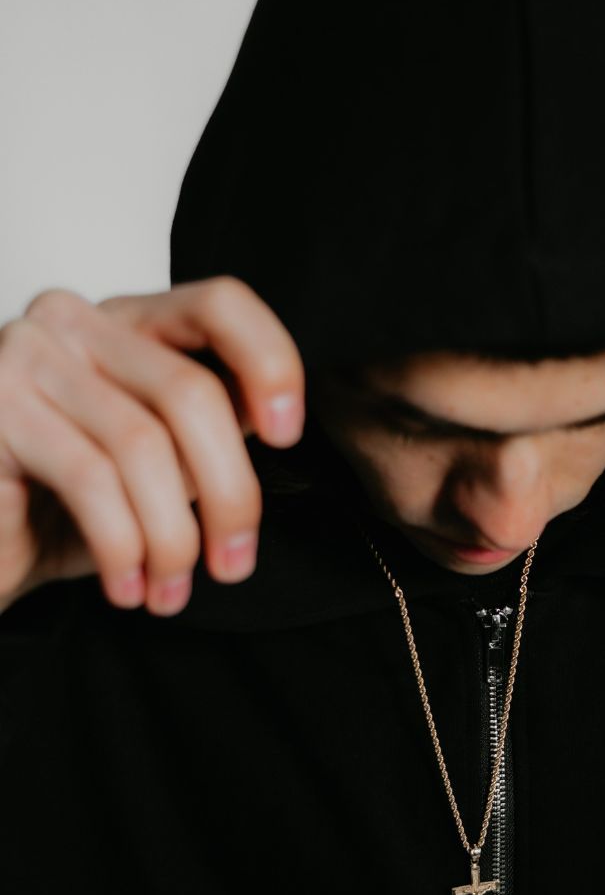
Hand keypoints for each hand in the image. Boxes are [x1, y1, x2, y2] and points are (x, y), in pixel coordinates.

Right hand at [0, 276, 304, 616]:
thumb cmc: (71, 506)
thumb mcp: (166, 465)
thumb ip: (217, 429)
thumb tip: (277, 420)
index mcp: (130, 322)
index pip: (220, 305)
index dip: (270, 361)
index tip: (287, 436)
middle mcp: (75, 323)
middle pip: (191, 391)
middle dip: (229, 492)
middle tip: (234, 562)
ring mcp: (25, 357)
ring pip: (144, 444)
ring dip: (172, 535)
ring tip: (172, 589)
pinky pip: (88, 478)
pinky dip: (123, 544)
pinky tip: (128, 585)